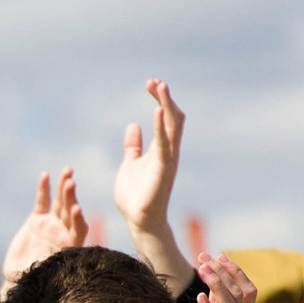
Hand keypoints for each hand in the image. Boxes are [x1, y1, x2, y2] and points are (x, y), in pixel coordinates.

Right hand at [2, 170, 87, 285]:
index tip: (76, 209)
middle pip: (70, 211)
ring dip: (63, 187)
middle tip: (71, 183)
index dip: (78, 219)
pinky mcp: (37, 221)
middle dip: (71, 197)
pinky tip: (45, 175)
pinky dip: (44, 189)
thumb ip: (55, 264)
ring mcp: (51, 225)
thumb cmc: (37, 283)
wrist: (20, 283)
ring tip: (67, 172)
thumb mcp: (49, 276)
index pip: (79, 229)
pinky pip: (42, 202)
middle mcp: (64, 233)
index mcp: (71, 247)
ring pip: (59, 203)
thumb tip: (62, 264)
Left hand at [112, 79, 185, 235]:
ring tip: (160, 86)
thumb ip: (133, 146)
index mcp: (161, 148)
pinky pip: (165, 145)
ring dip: (166, 105)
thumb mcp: (130, 163)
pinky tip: (157, 111)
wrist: (137, 220)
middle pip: (173, 118)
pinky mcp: (162, 171)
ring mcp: (167, 160)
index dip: (159, 99)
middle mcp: (168, 151)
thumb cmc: (135, 195)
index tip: (150, 84)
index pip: (165, 117)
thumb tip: (134, 125)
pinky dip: (161, 127)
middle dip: (165, 98)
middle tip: (155, 81)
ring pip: (173, 127)